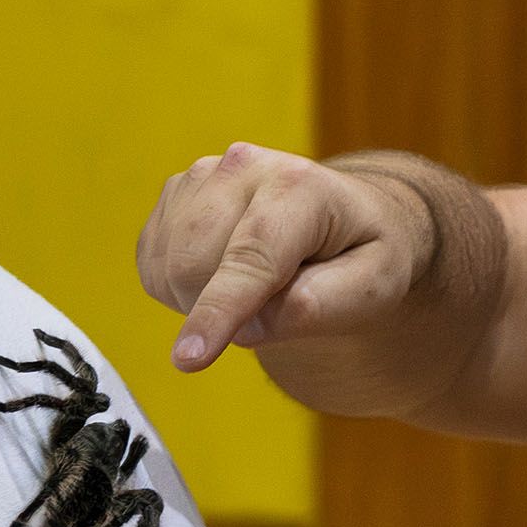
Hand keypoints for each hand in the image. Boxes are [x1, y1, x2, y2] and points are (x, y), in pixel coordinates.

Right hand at [134, 145, 458, 408]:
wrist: (345, 216)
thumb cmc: (364, 255)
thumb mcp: (374, 287)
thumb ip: (319, 308)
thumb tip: (250, 327)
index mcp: (300, 185)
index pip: (251, 258)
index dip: (218, 311)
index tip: (189, 359)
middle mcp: (243, 167)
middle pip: (196, 267)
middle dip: (221, 311)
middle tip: (274, 304)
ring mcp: (201, 175)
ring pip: (167, 269)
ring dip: (201, 301)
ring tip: (254, 286)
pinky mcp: (174, 194)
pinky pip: (152, 265)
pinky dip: (181, 288)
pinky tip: (222, 274)